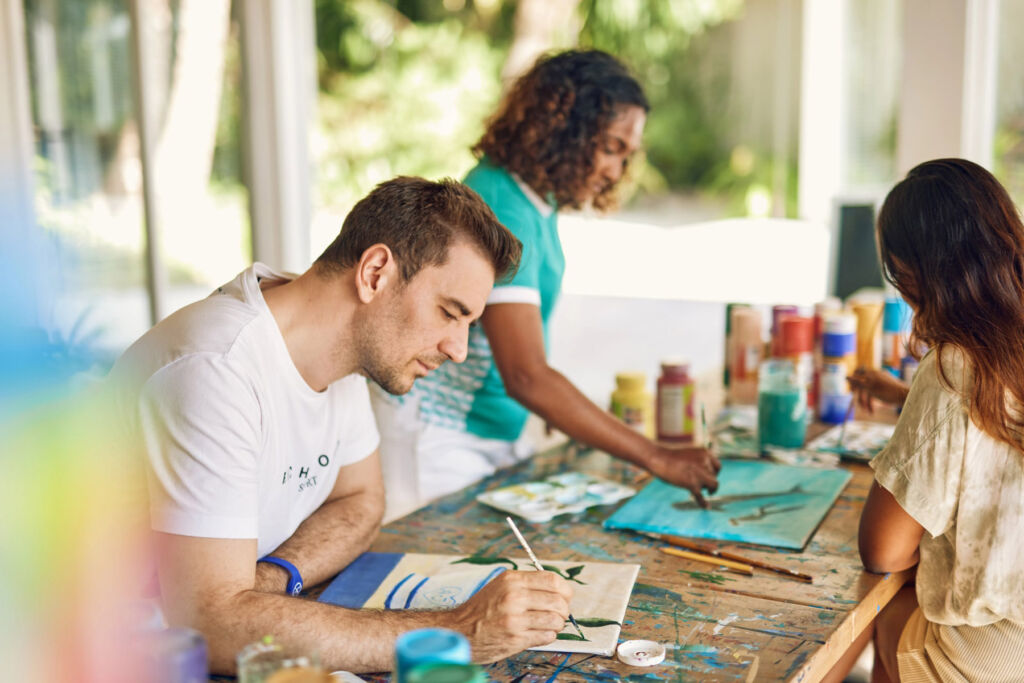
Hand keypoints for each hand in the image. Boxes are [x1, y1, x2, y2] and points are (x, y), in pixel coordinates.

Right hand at [447, 570, 572, 662]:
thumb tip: (558, 588)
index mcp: (512, 580)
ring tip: (548, 625)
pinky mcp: (516, 638)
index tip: (565, 597)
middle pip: (558, 601)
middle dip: (563, 610)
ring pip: (555, 620)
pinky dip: (548, 635)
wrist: (460, 630)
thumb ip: (527, 584)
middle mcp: (514, 597)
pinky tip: (539, 633)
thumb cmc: (482, 609)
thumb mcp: (501, 585)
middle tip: (557, 614)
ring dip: (556, 624)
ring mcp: (515, 619)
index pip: (553, 580)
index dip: (565, 590)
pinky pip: (547, 636)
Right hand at [647, 446, 720, 508]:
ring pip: (710, 486)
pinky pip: (701, 496)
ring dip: (704, 489)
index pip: (717, 467)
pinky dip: (703, 502)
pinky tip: (706, 507)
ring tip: (695, 489)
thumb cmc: (671, 457)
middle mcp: (705, 463)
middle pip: (714, 477)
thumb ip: (700, 463)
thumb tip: (706, 476)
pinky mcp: (692, 484)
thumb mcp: (690, 454)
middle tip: (697, 482)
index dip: (714, 473)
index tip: (709, 477)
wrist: (659, 458)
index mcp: (705, 453)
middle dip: (707, 481)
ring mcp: (699, 474)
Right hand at [847, 368, 909, 413]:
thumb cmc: (888, 393)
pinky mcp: (887, 388)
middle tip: (861, 407)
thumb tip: (846, 377)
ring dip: (868, 402)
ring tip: (869, 412)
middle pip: (863, 385)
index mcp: (872, 373)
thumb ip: (858, 382)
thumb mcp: (870, 388)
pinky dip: (874, 401)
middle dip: (861, 397)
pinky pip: (876, 394)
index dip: (853, 382)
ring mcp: (882, 382)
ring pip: (870, 391)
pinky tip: (874, 409)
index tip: (853, 391)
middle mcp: (876, 376)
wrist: (906, 397)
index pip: (858, 372)